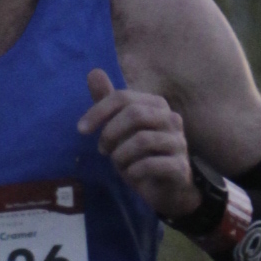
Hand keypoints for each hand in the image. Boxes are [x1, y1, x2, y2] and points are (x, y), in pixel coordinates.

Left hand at [78, 68, 196, 219]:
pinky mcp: (180, 167)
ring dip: (121, 155)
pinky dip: (133, 171)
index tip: (81, 129)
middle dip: (111, 133)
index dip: (98, 111)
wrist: (166, 189)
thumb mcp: (120, 128)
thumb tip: (93, 71)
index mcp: (156, 105)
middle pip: (134, 114)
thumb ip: (108, 102)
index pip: (123, 97)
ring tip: (119, 164)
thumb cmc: (141, 155)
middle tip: (103, 150)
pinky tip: (132, 175)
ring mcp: (179, 142)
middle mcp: (172, 119)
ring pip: (142, 140)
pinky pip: (151, 164)